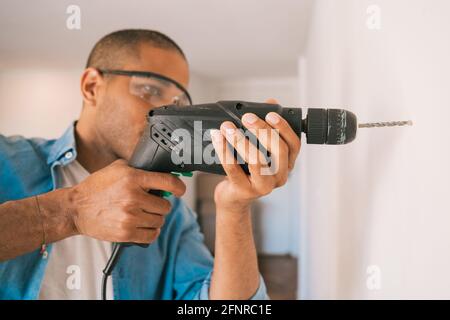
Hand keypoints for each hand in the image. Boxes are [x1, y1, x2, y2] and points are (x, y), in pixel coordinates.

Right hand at [69, 159, 185, 243]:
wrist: (75, 208)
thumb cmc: (97, 187)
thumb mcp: (117, 168)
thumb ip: (139, 168)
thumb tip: (161, 170)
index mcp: (133, 178)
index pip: (168, 183)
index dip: (179, 187)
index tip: (180, 190)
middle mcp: (133, 197)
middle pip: (165, 206)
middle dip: (159, 205)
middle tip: (149, 204)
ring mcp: (130, 217)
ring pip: (159, 221)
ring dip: (154, 219)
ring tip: (142, 214)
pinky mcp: (126, 233)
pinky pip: (151, 235)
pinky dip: (151, 232)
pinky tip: (144, 226)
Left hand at [211, 98, 300, 214]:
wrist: (233, 196)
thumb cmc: (247, 169)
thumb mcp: (259, 149)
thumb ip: (265, 127)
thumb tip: (269, 102)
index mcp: (287, 164)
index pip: (294, 145)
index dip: (284, 128)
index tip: (270, 114)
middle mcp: (280, 176)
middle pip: (278, 150)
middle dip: (262, 130)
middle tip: (246, 117)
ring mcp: (263, 186)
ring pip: (257, 160)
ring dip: (241, 140)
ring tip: (227, 127)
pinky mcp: (244, 191)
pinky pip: (233, 169)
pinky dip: (224, 150)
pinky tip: (217, 138)